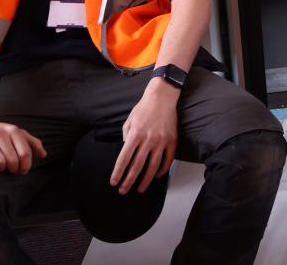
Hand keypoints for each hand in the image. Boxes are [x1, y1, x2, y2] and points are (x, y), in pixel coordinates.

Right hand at [0, 116, 45, 174]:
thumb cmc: (0, 133)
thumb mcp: (17, 133)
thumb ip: (32, 143)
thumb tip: (43, 155)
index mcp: (13, 131)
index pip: (25, 153)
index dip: (25, 166)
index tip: (23, 171)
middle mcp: (0, 133)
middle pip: (12, 161)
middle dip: (13, 169)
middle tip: (10, 169)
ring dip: (0, 169)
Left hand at [112, 80, 178, 194]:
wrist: (162, 97)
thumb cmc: (143, 108)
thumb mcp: (129, 121)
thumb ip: (126, 138)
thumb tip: (126, 153)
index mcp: (135, 134)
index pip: (124, 158)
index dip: (118, 172)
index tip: (114, 182)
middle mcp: (148, 139)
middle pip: (137, 166)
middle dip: (129, 180)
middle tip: (123, 190)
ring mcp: (161, 140)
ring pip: (153, 166)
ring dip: (145, 180)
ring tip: (140, 189)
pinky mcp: (172, 140)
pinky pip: (168, 159)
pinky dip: (163, 169)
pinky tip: (157, 176)